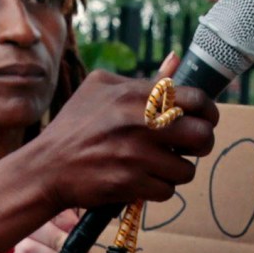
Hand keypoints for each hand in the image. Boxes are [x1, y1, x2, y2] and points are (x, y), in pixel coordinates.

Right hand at [5, 69, 217, 219]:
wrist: (45, 167)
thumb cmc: (74, 126)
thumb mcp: (100, 88)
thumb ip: (142, 79)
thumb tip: (176, 62)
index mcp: (135, 94)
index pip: (196, 99)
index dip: (208, 112)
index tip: (203, 120)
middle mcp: (138, 122)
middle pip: (202, 136)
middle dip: (201, 145)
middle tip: (190, 148)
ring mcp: (135, 154)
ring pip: (186, 169)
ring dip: (176, 171)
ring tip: (158, 166)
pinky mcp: (130, 183)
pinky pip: (167, 190)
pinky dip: (158, 189)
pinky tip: (142, 180)